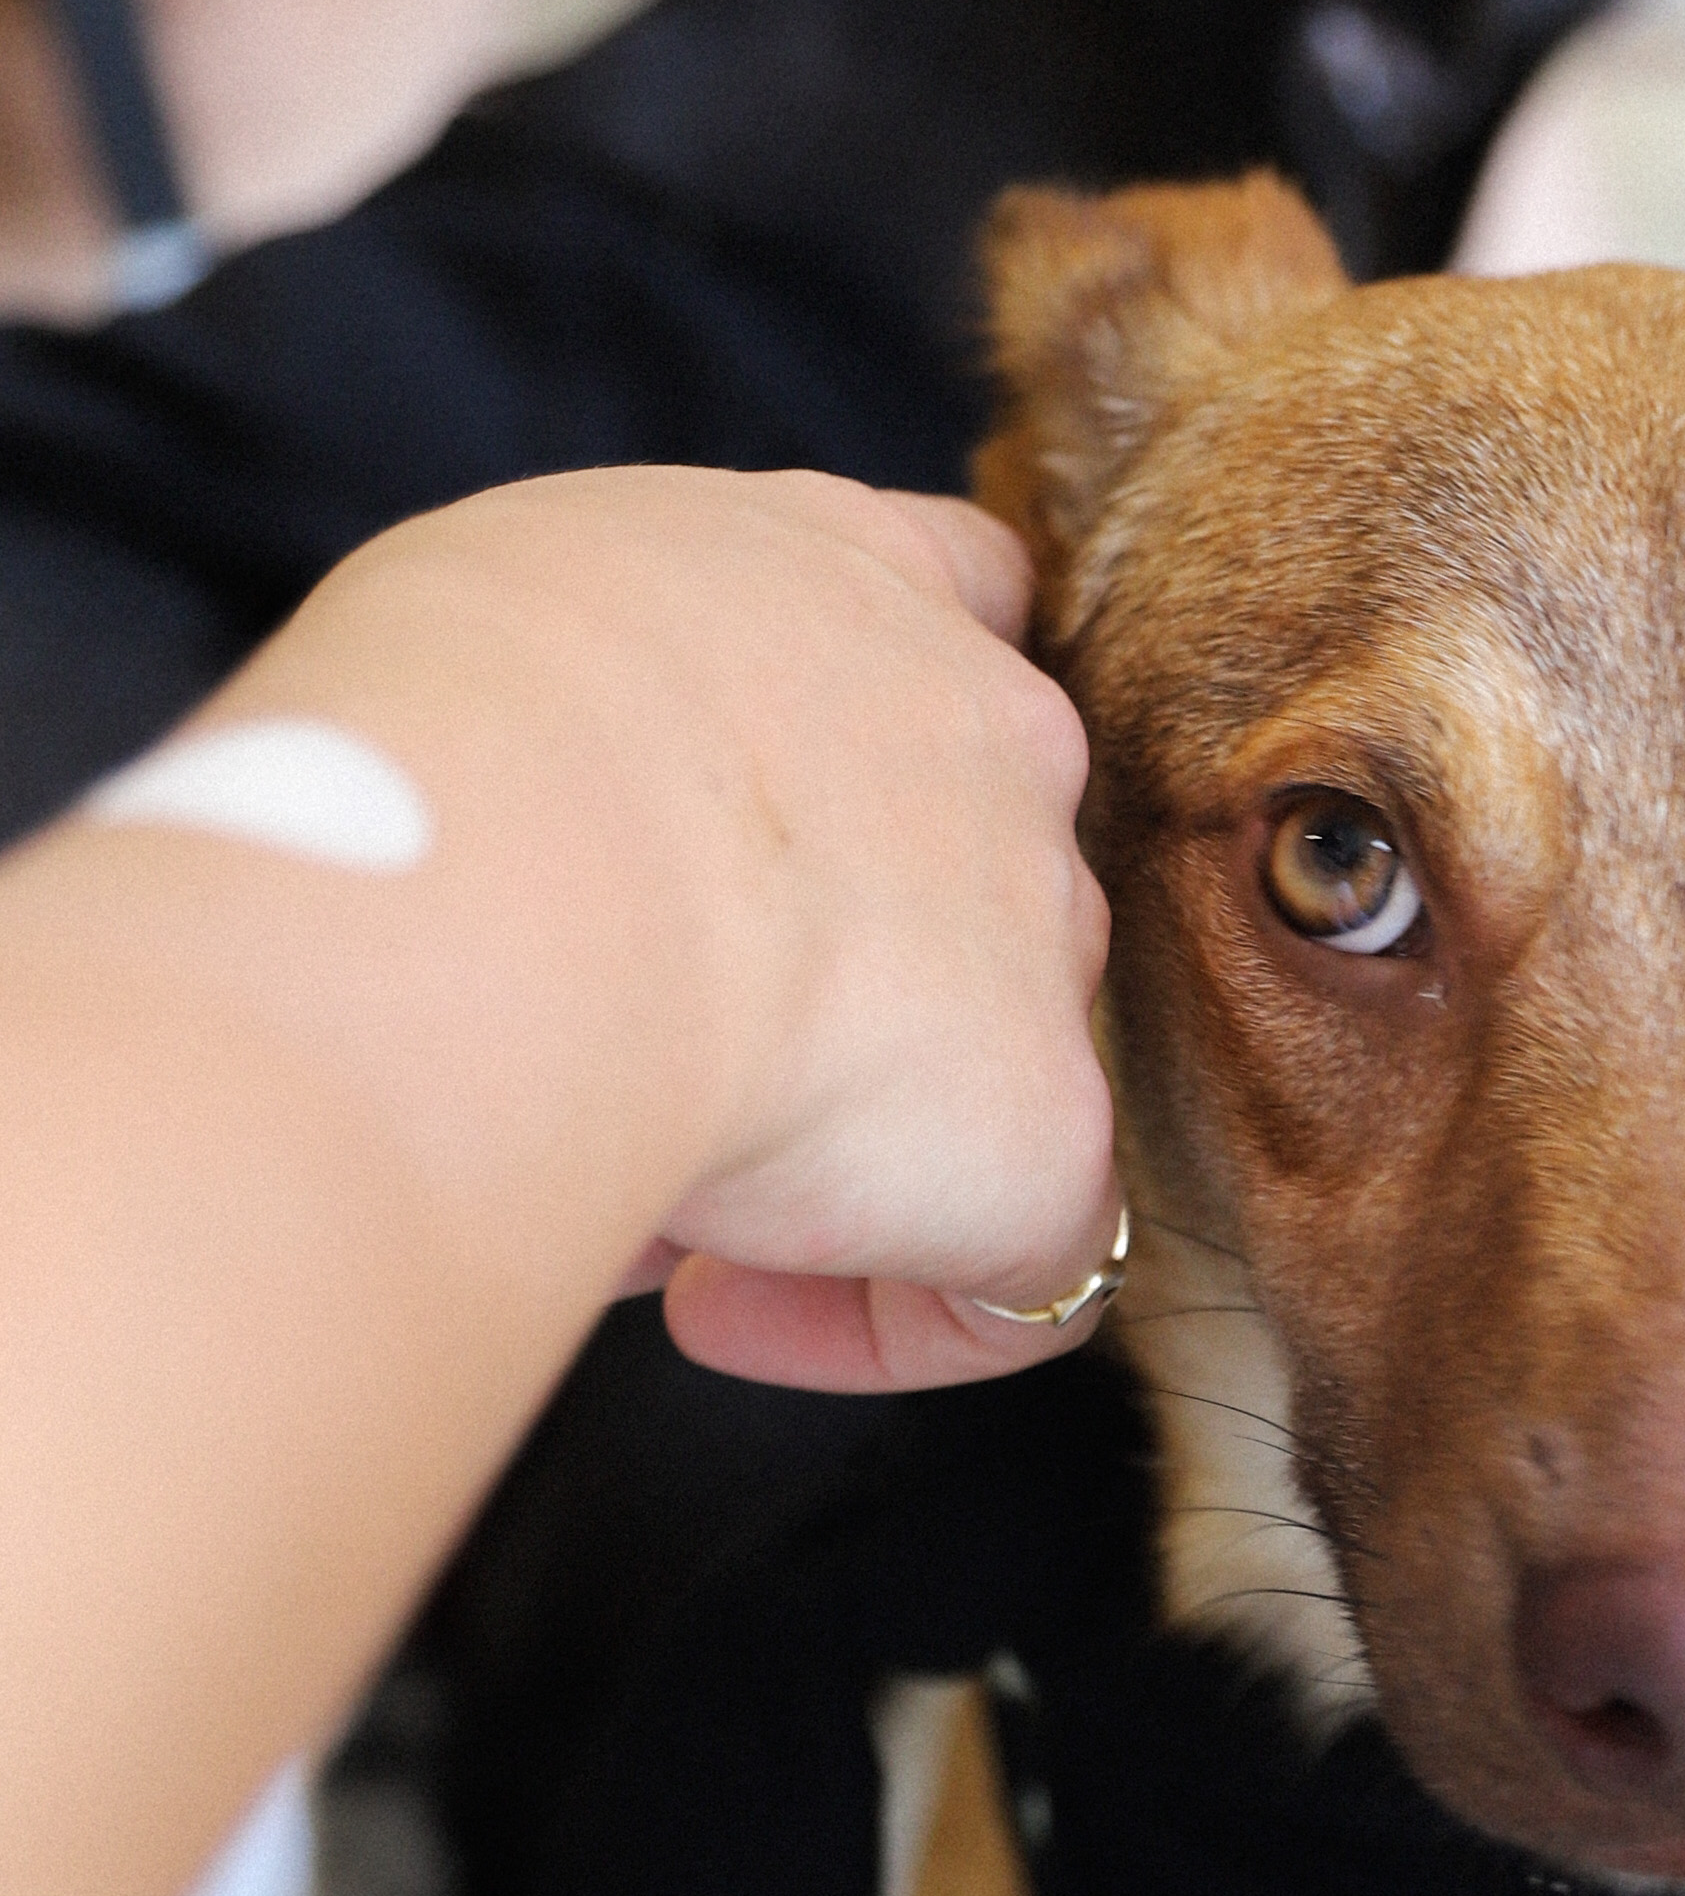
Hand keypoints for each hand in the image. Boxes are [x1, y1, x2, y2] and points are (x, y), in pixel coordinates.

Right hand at [259, 475, 1119, 1390]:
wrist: (501, 866)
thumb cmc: (428, 737)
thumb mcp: (496, 619)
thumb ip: (581, 698)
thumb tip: (570, 853)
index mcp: (847, 576)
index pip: (950, 608)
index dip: (871, 749)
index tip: (735, 852)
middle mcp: (989, 729)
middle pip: (963, 870)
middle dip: (804, 987)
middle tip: (621, 1060)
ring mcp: (1045, 929)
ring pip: (981, 1067)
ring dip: (824, 1148)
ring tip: (631, 1200)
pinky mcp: (1046, 1124)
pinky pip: (1025, 1270)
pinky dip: (888, 1319)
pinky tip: (721, 1316)